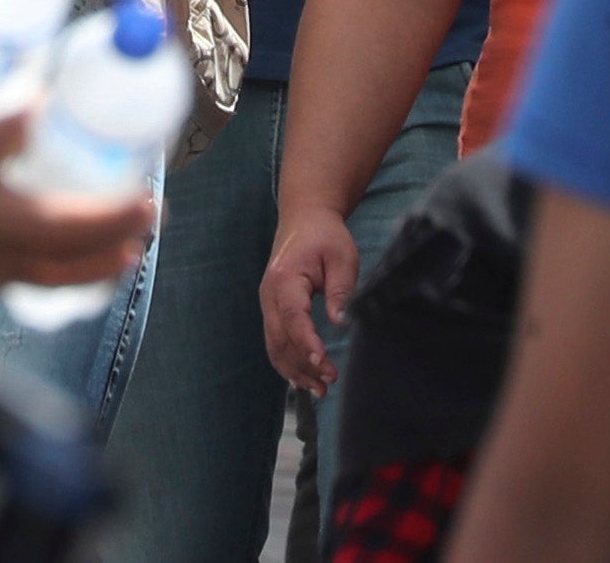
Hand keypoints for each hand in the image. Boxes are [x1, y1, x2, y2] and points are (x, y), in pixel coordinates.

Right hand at [0, 13, 154, 311]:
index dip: (21, 118)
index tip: (45, 93)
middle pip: (57, 223)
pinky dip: (85, 273)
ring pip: (61, 261)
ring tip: (146, 224)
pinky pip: (48, 279)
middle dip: (108, 213)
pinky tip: (118, 257)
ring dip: (108, 246)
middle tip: (149, 194)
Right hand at [262, 205, 358, 395]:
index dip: (306, 343)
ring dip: (294, 370)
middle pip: (280, 338)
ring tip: (320, 389)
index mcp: (285, 279)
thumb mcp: (342, 257)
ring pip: (274, 345)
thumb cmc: (324, 236)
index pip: (293, 317)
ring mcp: (267, 303)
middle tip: (330, 382)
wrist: (304, 219)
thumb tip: (340, 323)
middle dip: (303, 364)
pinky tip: (304, 378)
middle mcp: (269, 294)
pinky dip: (287, 362)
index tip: (323, 363)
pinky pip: (275, 341)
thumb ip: (340, 290)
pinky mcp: (272, 310)